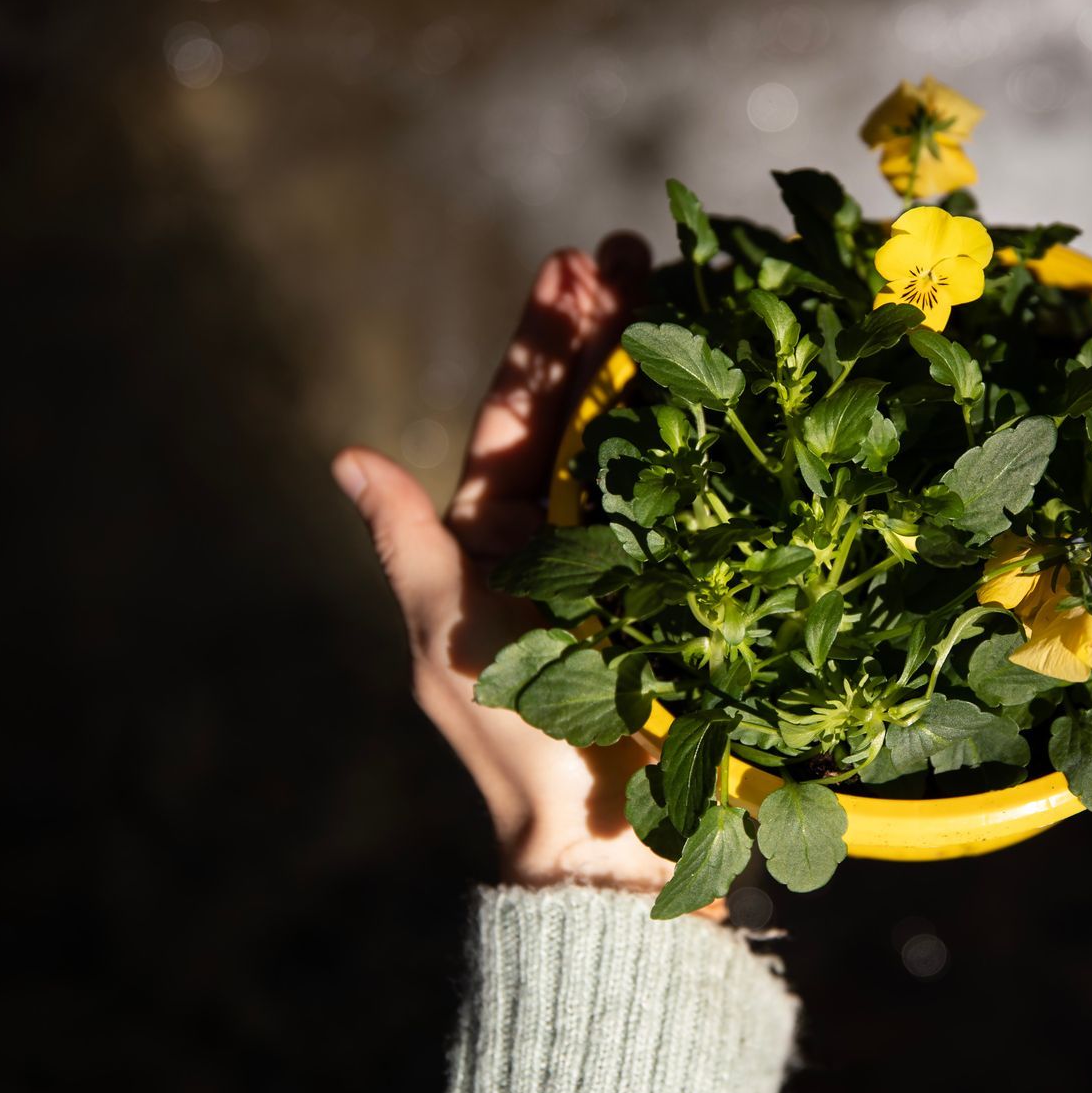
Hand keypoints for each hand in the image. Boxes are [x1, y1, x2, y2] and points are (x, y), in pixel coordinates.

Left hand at [333, 237, 681, 893]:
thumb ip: (410, 543)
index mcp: (502, 534)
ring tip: (689, 280)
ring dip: (667, 358)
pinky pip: (712, 499)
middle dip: (610, 325)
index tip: (575, 264)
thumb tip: (346, 454)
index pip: (523, 412)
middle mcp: (575, 533)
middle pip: (591, 408)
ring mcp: (646, 556)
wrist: (609, 846)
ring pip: (652, 437)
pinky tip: (745, 378)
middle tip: (642, 246)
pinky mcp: (705, 588)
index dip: (545, 338)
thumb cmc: (514, 743)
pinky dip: (725, 436)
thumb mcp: (447, 637)